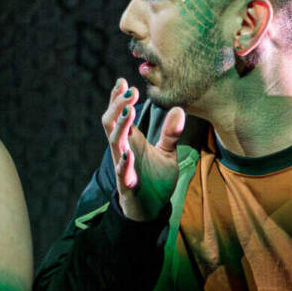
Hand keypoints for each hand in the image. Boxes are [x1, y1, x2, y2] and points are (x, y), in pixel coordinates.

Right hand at [102, 79, 186, 221]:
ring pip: (115, 144)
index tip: (123, 81)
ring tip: (130, 111)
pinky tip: (128, 154)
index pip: (119, 115)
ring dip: (121, 127)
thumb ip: (170, 132)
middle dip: (118, 107)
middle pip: (111, 124)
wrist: (151, 209)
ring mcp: (123, 167)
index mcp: (131, 140)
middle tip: (129, 90)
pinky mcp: (127, 186)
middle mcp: (123, 150)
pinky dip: (123, 164)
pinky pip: (122, 173)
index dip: (118, 99)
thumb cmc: (155, 178)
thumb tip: (179, 109)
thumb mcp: (167, 152)